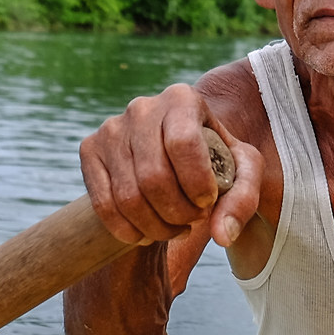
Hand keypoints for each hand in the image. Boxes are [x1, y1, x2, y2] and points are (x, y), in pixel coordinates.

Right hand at [79, 84, 262, 247]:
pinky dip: (127, 231)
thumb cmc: (215, 160)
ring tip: (175, 229)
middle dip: (178, 213)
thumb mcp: (243, 173)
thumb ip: (243, 200)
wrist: (178, 154)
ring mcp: (111, 128)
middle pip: (154, 178)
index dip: (197, 183)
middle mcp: (142, 108)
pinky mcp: (90, 150)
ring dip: (156, 227)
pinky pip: (103, 204)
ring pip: (128, 197)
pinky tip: (147, 233)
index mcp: (182, 99)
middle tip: (193, 220)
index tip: (207, 201)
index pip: (183, 144)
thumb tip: (222, 235)